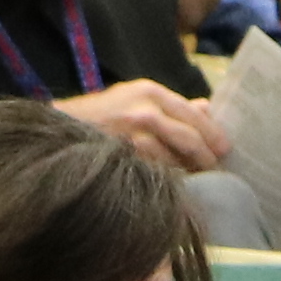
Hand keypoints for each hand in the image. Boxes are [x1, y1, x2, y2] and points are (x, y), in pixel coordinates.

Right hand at [59, 77, 232, 171]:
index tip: (224, 148)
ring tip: (197, 181)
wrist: (55, 130)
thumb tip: (207, 108)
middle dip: (206, 156)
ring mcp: (132, 136)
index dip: (212, 133)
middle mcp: (143, 110)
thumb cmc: (97, 117)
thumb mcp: (132, 99)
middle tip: (216, 169)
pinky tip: (172, 187)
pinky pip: (154, 173)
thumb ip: (169, 105)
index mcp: (149, 92)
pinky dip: (166, 181)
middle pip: (189, 137)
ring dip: (188, 172)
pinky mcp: (122, 159)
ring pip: (173, 158)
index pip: (193, 114)